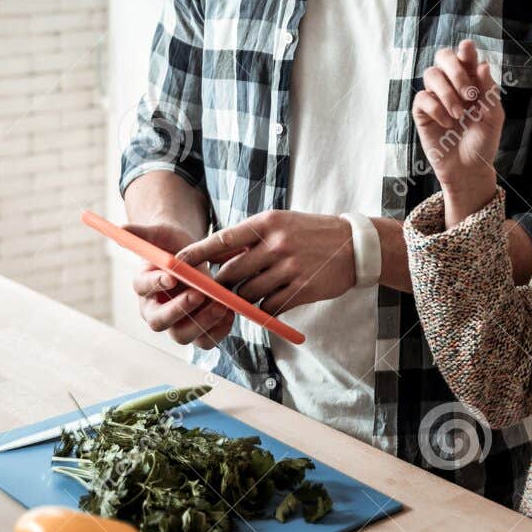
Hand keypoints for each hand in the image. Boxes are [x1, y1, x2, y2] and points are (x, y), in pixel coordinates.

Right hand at [128, 222, 234, 349]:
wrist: (192, 257)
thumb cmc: (173, 245)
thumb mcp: (161, 234)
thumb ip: (143, 232)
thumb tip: (121, 228)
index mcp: (143, 285)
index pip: (143, 287)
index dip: (156, 283)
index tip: (172, 277)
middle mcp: (155, 309)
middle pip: (159, 321)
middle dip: (179, 310)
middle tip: (199, 294)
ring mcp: (175, 323)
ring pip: (182, 335)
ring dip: (202, 323)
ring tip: (222, 304)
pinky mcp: (196, 331)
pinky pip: (205, 340)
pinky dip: (219, 330)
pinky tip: (230, 311)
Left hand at [178, 210, 356, 315]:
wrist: (355, 246)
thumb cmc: (311, 233)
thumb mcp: (281, 223)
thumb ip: (250, 237)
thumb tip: (215, 254)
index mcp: (267, 223)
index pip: (222, 240)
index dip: (197, 253)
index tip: (177, 263)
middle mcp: (276, 244)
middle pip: (231, 273)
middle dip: (219, 285)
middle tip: (212, 292)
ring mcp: (288, 268)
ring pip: (247, 293)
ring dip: (243, 299)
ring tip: (249, 295)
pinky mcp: (300, 290)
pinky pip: (268, 307)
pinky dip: (263, 309)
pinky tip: (269, 302)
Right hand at [412, 40, 502, 224]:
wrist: (469, 169)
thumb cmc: (484, 142)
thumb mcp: (494, 118)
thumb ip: (489, 91)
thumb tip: (482, 64)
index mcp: (472, 81)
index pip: (466, 57)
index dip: (465, 50)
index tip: (467, 48)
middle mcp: (452, 85)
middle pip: (443, 57)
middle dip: (455, 70)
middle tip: (469, 93)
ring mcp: (436, 97)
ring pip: (431, 74)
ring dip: (447, 93)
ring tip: (459, 115)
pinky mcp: (422, 112)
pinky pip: (422, 98)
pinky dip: (436, 109)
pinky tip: (447, 124)